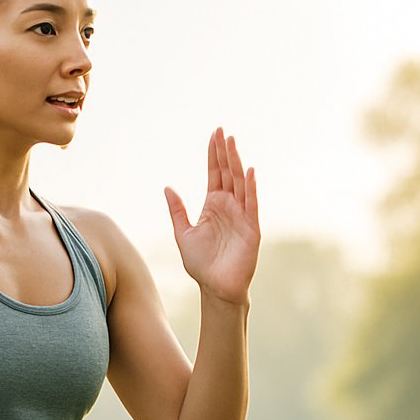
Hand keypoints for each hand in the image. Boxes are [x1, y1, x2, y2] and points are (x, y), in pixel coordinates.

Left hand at [163, 127, 260, 305]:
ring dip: (236, 163)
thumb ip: (177, 211)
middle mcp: (229, 206)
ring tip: (232, 143)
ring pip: (239, 183)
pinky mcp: (251, 228)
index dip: (213, 155)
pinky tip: (248, 171)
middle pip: (227, 173)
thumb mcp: (183, 233)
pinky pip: (251, 204)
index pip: (214, 174)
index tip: (213, 135)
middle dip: (224, 152)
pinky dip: (250, 188)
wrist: (215, 287)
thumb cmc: (201, 264)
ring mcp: (241, 215)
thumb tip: (168, 187)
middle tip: (222, 131)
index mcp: (213, 205)